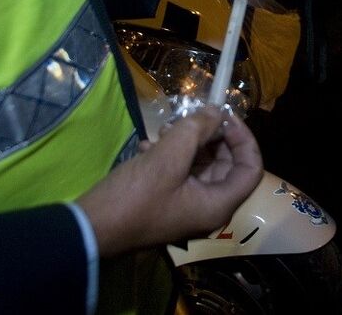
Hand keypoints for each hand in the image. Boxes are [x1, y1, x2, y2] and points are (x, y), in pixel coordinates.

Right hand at [77, 106, 262, 256]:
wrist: (90, 230)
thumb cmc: (135, 196)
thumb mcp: (167, 157)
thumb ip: (196, 129)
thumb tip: (216, 111)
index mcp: (218, 204)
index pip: (250, 168)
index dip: (243, 138)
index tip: (224, 116)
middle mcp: (208, 209)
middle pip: (226, 164)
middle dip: (210, 136)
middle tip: (190, 117)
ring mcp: (186, 207)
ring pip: (200, 166)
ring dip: (186, 143)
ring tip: (163, 130)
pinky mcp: (166, 203)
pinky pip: (179, 174)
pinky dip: (169, 156)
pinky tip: (147, 145)